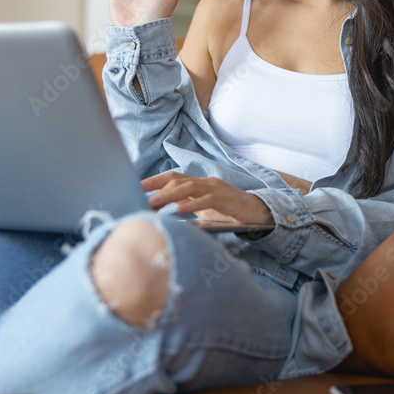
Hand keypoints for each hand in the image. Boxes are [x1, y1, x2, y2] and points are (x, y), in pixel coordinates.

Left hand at [142, 172, 274, 226]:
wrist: (258, 214)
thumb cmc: (228, 213)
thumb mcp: (204, 211)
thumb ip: (187, 208)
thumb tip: (164, 216)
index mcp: (198, 184)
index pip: (172, 177)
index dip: (153, 181)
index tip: (134, 187)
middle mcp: (205, 182)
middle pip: (177, 179)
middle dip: (157, 188)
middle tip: (139, 198)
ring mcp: (216, 189)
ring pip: (189, 186)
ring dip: (169, 195)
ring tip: (154, 203)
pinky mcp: (226, 199)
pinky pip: (208, 200)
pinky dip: (193, 204)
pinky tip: (180, 210)